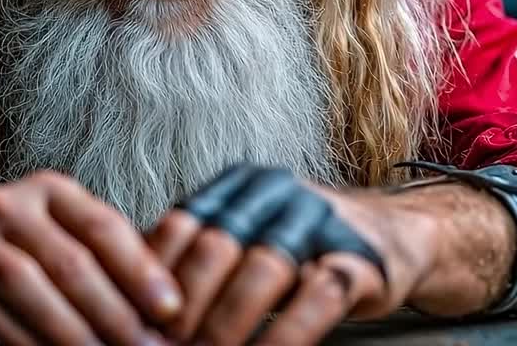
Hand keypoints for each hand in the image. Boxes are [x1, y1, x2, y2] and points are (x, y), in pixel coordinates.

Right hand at [0, 170, 182, 345]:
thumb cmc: (30, 244)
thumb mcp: (67, 232)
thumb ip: (111, 256)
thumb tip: (169, 301)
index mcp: (52, 190)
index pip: (103, 227)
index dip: (140, 269)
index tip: (170, 308)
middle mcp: (10, 205)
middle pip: (69, 262)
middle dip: (112, 312)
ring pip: (27, 287)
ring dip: (69, 330)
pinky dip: (23, 340)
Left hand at [146, 165, 438, 345]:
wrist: (395, 235)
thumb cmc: (302, 246)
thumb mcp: (245, 235)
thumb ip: (193, 255)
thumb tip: (121, 291)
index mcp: (238, 186)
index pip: (180, 223)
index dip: (152, 276)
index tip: (133, 321)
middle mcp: (276, 193)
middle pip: (215, 247)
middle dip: (184, 307)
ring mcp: (320, 221)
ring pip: (262, 270)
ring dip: (227, 325)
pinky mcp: (358, 258)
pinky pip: (316, 299)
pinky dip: (284, 336)